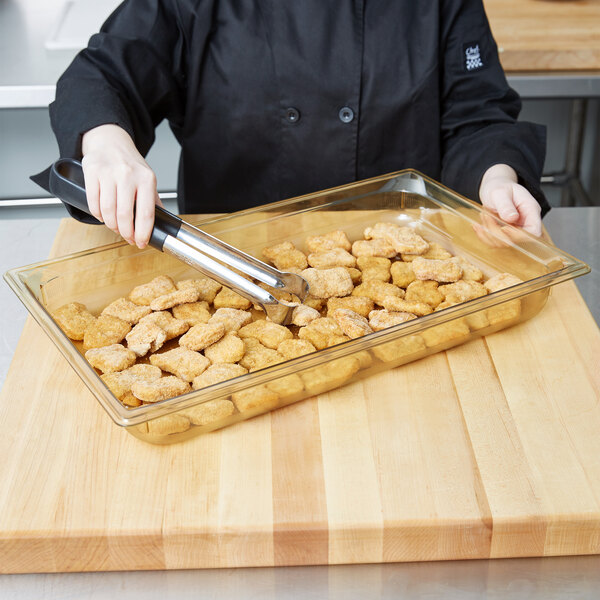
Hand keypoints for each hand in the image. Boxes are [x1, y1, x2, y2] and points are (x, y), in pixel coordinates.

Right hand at [81, 124, 160, 247]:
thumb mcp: (147, 179)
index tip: (141, 243)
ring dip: (111, 225)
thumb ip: (153, 201)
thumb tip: (163, 223)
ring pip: (107, 211)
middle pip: (125, 216)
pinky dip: (98, 215)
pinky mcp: (91, 172)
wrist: (111, 141)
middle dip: (126, 233)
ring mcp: (108, 173)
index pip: (146, 214)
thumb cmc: (130, 164)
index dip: (143, 233)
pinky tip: (104, 216)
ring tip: (116, 227)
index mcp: (146, 179)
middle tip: (128, 237)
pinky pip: (93, 203)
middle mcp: (128, 175)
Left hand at [478, 164, 541, 237]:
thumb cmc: (500, 187)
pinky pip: (494, 243)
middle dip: (497, 232)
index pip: (533, 232)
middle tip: (486, 216)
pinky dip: (484, 236)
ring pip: (503, 243)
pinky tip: (478, 226)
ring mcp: (515, 230)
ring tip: (483, 216)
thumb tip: (512, 218)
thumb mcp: (501, 192)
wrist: (494, 188)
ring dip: (489, 233)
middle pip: (516, 240)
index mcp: (531, 211)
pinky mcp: (504, 235)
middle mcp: (525, 223)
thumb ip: (506, 204)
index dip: (520, 235)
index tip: (504, 228)